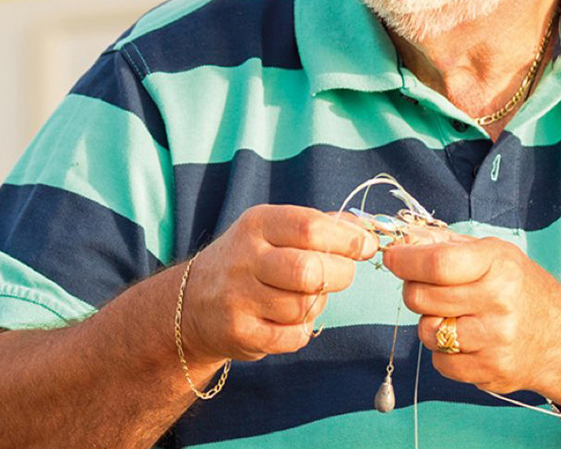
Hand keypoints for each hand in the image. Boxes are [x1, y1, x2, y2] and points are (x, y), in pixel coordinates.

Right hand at [177, 205, 379, 363]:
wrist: (192, 302)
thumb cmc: (250, 262)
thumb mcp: (275, 232)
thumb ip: (322, 227)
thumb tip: (368, 230)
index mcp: (257, 224)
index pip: (310, 228)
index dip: (347, 240)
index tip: (366, 247)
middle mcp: (244, 258)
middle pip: (309, 270)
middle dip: (339, 276)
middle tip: (339, 277)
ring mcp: (238, 296)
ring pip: (304, 306)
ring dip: (316, 304)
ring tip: (304, 298)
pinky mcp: (240, 331)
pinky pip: (293, 336)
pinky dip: (301, 330)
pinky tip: (287, 320)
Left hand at [383, 235, 560, 406]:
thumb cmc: (523, 289)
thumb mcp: (496, 255)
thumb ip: (448, 246)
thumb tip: (403, 239)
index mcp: (498, 266)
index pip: (437, 263)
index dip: (405, 260)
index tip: (394, 258)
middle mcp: (499, 302)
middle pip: (422, 297)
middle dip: (414, 290)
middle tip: (425, 287)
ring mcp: (495, 340)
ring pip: (427, 332)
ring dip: (430, 324)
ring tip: (453, 316)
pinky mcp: (491, 371)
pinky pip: (440, 362)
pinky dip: (444, 353)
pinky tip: (465, 341)